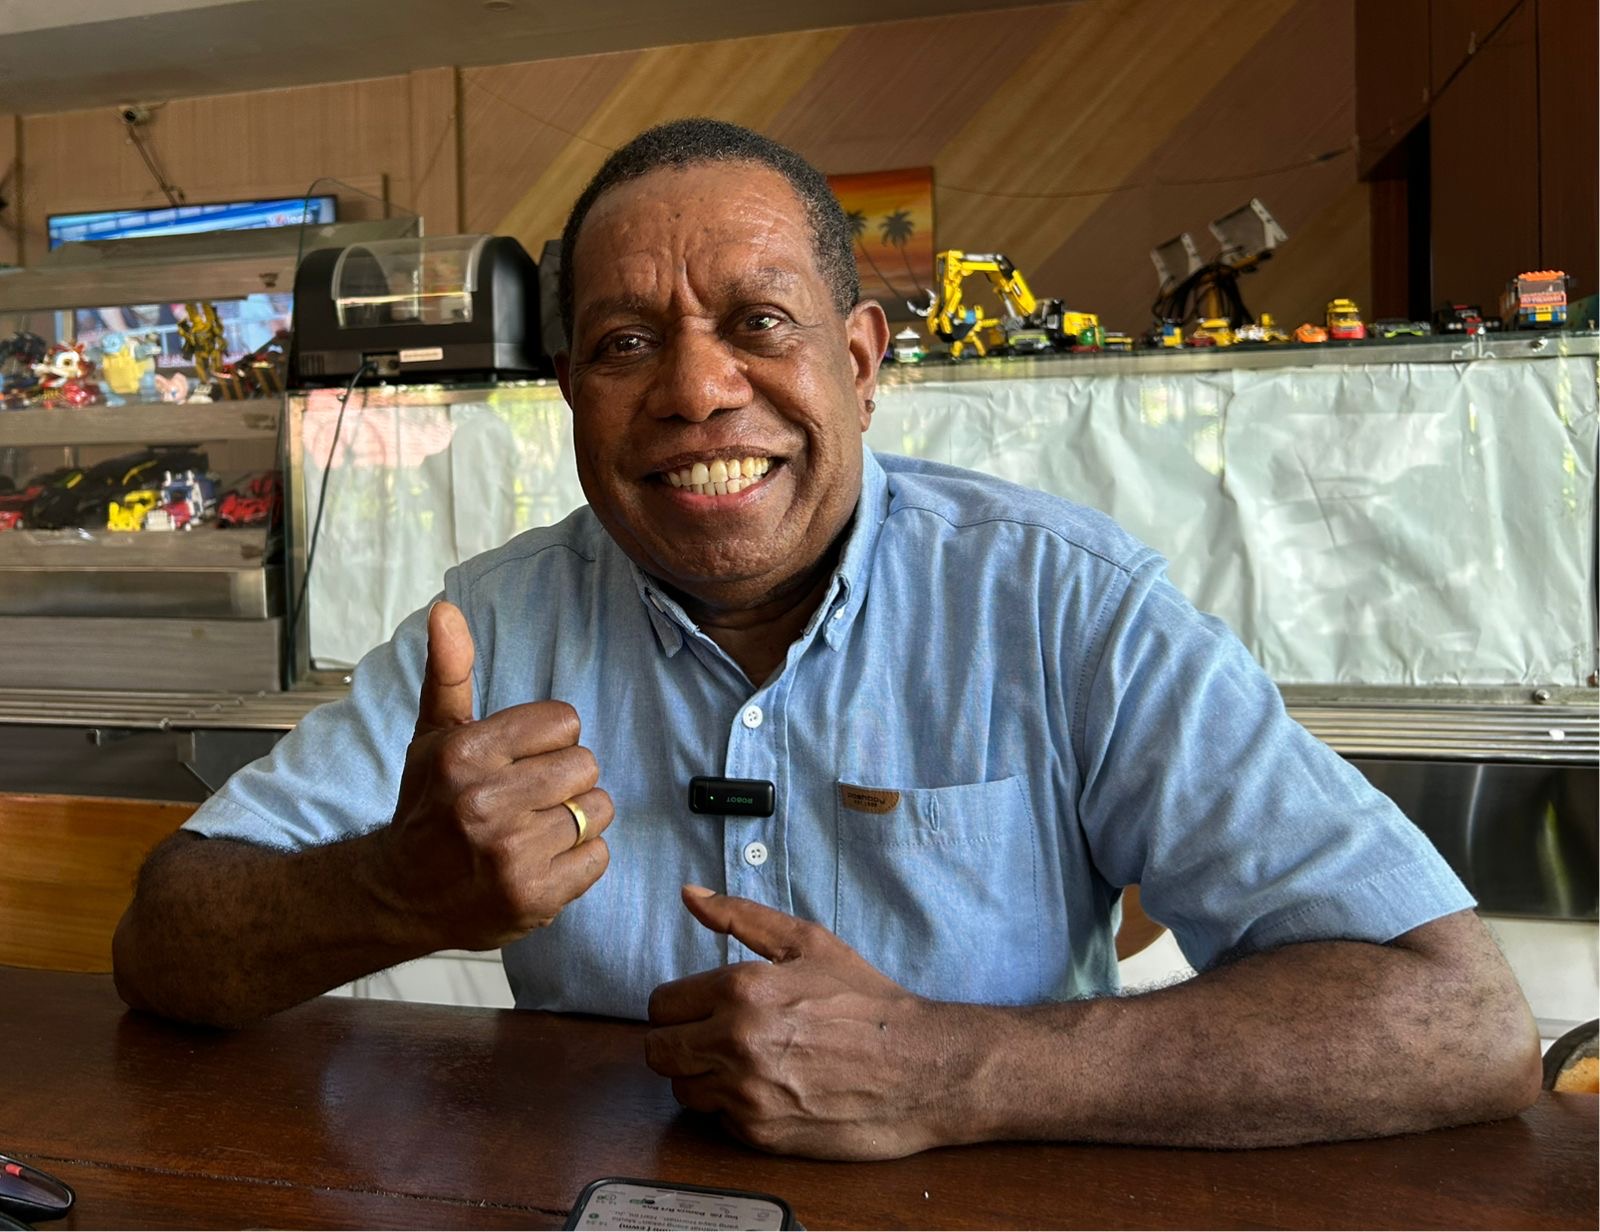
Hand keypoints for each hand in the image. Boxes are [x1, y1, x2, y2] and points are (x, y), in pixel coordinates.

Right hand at [376, 601, 612, 950]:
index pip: (564, 722)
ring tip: (533, 832)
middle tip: (527, 801)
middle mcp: (484, 803)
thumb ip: (449, 671)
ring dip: (576, 820)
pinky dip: (580, 860)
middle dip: (564, 780)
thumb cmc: (428, 806)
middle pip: (586, 764)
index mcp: (464, 754)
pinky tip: (542, 862)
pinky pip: (599, 857)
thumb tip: (446, 609)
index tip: (518, 762)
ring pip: (598, 809)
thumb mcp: (432, 735)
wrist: (399, 894)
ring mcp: (510, 854)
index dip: (549, 741)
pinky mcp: (533, 896)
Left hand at [644, 887, 953, 1159]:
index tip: (701, 1008)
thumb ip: (741, 917)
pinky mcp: (759, 1134)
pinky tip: (768, 1088)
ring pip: (681, 1089)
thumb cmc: (867, 1002)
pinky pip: (715, 1120)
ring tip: (744, 1062)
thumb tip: (688, 895)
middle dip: (679, 1042)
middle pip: (656, 1052)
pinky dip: (732, 1107)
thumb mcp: (809, 943)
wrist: (918, 1069)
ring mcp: (745, 1093)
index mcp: (741, 990)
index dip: (679, 1005)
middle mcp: (735, 1042)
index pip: (660, 1005)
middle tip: (712, 1037)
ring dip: (702, 1077)